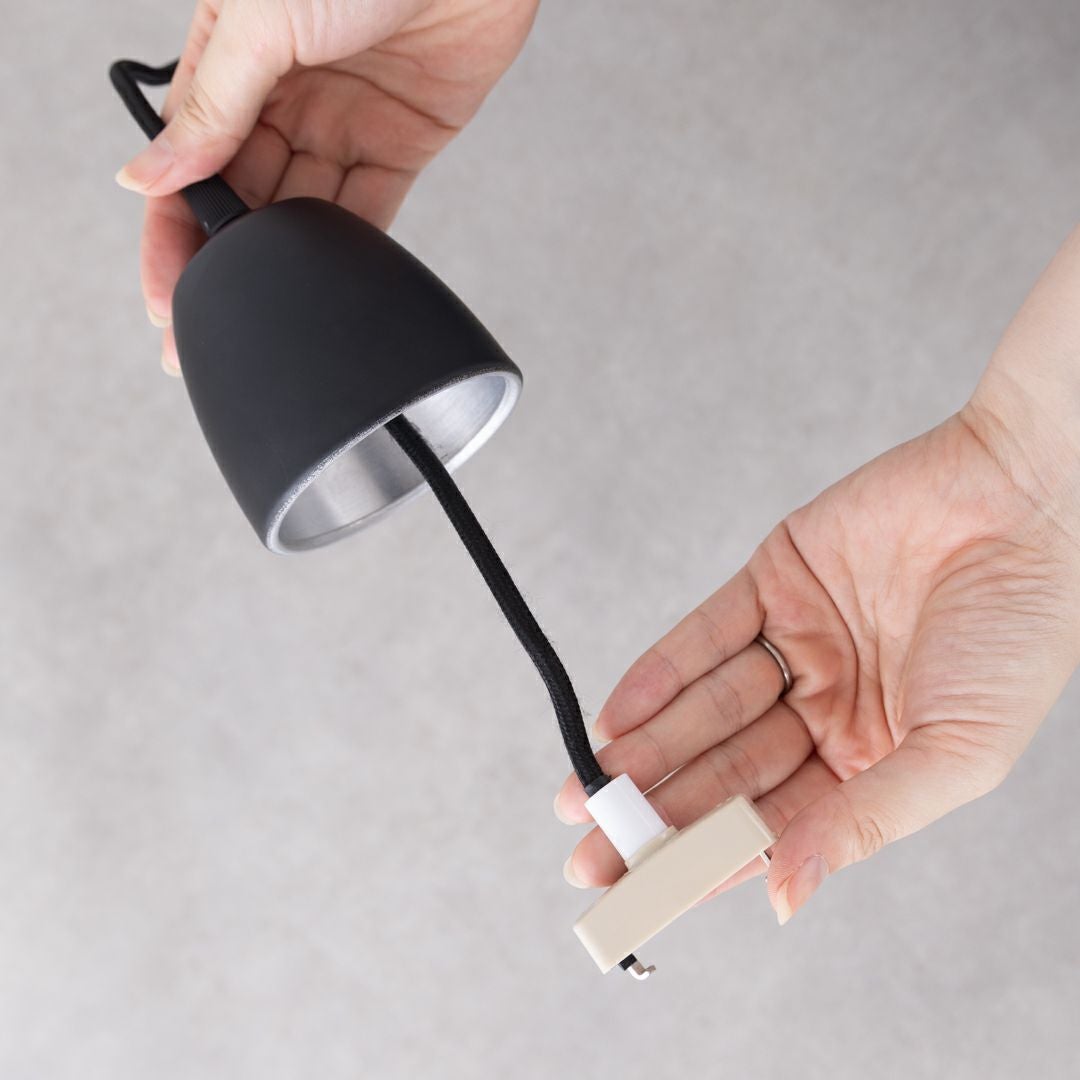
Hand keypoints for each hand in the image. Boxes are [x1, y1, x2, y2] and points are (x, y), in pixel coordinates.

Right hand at [115, 0, 537, 373]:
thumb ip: (212, 106)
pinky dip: (348, 246)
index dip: (172, 230)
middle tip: (200, 327)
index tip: (165, 294)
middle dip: (223, 265)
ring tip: (260, 313)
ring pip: (301, 210)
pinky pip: (369, 205)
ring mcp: (343, 119)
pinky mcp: (402, 140)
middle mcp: (282, 93)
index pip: (188, 159)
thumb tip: (148, 175)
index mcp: (231, 58)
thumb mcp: (260, 19)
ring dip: (281, 266)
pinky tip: (323, 283)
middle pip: (242, 197)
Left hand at [554, 232, 1079, 924]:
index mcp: (872, 760)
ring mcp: (797, 645)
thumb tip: (787, 893)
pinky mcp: (773, 582)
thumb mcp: (956, 752)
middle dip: (658, 815)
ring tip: (589, 793)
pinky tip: (617, 718)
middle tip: (592, 851)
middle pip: (726, 773)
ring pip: (705, 709)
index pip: (775, 825)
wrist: (1023, 504)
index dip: (707, 861)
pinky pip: (704, 636)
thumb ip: (866, 821)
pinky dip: (659, 676)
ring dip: (646, 751)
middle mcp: (827, 707)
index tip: (644, 894)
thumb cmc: (1019, 633)